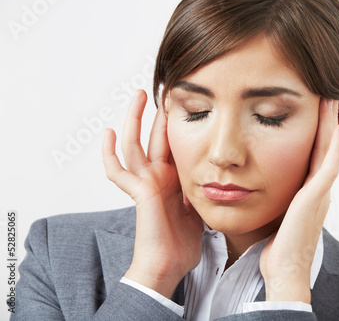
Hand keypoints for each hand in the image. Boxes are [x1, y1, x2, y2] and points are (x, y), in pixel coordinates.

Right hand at [102, 89, 202, 297]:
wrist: (169, 265)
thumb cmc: (183, 244)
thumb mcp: (198, 209)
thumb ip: (199, 190)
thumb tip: (213, 178)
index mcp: (174, 179)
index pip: (174, 145)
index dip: (176, 126)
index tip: (183, 104)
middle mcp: (158, 177)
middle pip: (155, 137)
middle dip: (158, 114)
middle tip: (163, 90)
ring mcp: (146, 183)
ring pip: (135, 144)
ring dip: (135, 119)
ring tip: (140, 95)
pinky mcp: (138, 192)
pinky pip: (117, 171)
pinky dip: (109, 153)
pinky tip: (107, 133)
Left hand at [260, 97, 338, 302]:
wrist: (284, 271)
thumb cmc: (280, 245)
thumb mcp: (282, 211)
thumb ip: (284, 194)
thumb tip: (274, 182)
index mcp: (312, 189)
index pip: (322, 152)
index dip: (328, 129)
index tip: (329, 106)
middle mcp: (320, 188)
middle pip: (332, 147)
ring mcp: (320, 192)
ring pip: (333, 151)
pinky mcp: (315, 199)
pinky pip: (328, 168)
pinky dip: (334, 147)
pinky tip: (338, 128)